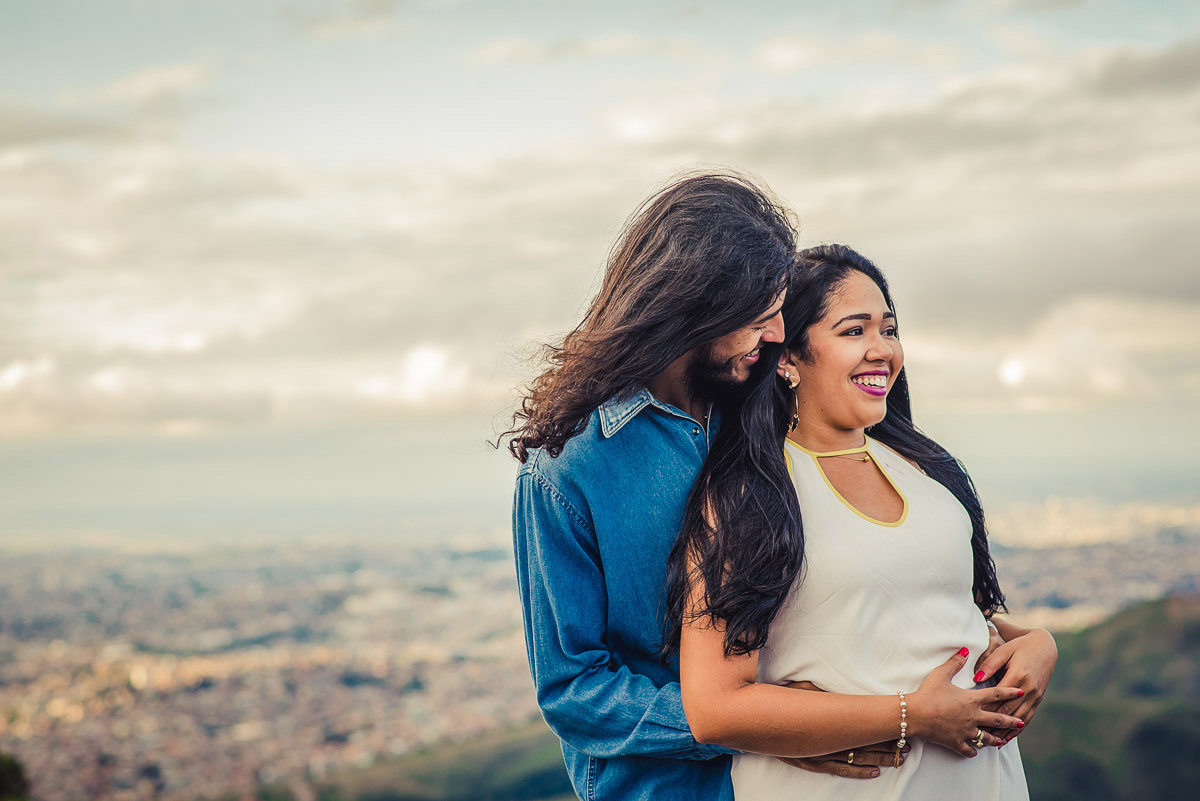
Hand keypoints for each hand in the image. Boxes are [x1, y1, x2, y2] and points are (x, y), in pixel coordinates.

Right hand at [775, 680, 908, 777]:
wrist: (754, 721)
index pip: (860, 725)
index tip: (899, 725)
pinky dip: (857, 772)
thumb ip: (818, 692)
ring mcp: (819, 754)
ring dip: (878, 759)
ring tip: (899, 759)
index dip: (881, 727)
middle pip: (863, 743)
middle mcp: (825, 739)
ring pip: (855, 758)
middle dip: (887, 744)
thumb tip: (834, 686)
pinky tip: (873, 773)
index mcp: (826, 719)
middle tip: (909, 744)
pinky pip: (838, 769)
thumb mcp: (799, 691)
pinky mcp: (812, 762)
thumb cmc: (779, 702)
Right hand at [907, 648, 1024, 756]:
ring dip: (995, 739)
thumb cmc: (928, 693)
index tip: (1020, 692)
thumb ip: (955, 662)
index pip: (995, 694)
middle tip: (1020, 722)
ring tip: (1002, 741)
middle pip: (997, 719)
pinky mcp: (956, 742)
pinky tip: (975, 752)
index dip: (1009, 692)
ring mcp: (966, 731)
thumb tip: (965, 650)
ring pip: (986, 738)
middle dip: (1011, 721)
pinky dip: (972, 751)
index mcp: (971, 699)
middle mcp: (973, 716)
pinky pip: (968, 749)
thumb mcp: (941, 674)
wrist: (915, 714)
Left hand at [973, 627, 1056, 741]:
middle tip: (978, 735)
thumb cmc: (1020, 646)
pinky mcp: (1039, 699)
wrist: (1045, 647)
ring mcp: (1036, 695)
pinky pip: (1028, 717)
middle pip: (1008, 711)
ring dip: (1006, 731)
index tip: (971, 718)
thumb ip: (989, 664)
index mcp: (1018, 675)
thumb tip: (976, 678)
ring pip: (1019, 718)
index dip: (986, 709)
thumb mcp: (1004, 650)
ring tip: (992, 743)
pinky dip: (1018, 729)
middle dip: (993, 724)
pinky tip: (1009, 737)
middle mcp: (1029, 689)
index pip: (999, 697)